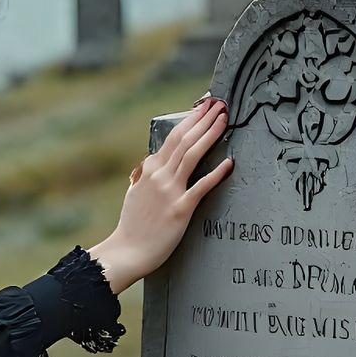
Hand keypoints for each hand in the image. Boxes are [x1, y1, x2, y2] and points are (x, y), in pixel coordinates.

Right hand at [92, 93, 232, 290]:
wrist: (126, 251)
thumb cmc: (131, 226)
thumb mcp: (133, 194)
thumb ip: (141, 177)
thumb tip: (145, 166)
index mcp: (148, 170)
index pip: (172, 138)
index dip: (190, 120)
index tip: (203, 108)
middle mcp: (159, 176)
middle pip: (184, 140)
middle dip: (203, 119)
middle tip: (219, 104)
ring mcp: (169, 191)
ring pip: (192, 155)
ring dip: (210, 134)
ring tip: (224, 119)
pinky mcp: (180, 209)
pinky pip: (201, 187)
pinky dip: (216, 173)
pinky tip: (229, 162)